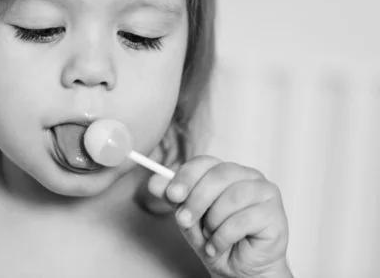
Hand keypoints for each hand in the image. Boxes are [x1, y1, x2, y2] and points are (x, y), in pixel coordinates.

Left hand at [147, 155, 291, 277]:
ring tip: (210, 237)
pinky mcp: (275, 214)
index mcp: (226, 171)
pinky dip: (224, 237)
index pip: (205, 162)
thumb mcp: (188, 216)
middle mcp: (248, 176)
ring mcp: (265, 192)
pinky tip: (220, 246)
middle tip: (184, 220)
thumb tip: (154, 182)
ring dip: (212, 223)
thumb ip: (173, 197)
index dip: (186, 176)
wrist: (239, 271)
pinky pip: (243, 219)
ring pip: (231, 197)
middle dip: (196, 200)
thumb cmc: (216, 239)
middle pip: (218, 175)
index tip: (171, 194)